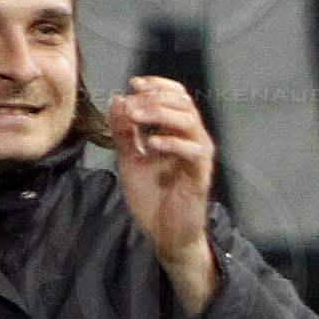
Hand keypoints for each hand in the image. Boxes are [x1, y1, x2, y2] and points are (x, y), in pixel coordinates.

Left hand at [110, 75, 217, 314]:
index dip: (157, 85)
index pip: (176, 96)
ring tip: (136, 119)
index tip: (133, 84)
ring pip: (189, 121)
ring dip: (159, 114)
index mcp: (177, 133)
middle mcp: (192, 140)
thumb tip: (118, 98)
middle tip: (130, 105)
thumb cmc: (152, 198)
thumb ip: (124, 131)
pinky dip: (172, 142)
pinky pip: (193, 151)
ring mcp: (198, 158)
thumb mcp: (129, 158)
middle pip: (183, 102)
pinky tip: (151, 144)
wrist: (164, 234)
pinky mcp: (200, 177)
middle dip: (154, 98)